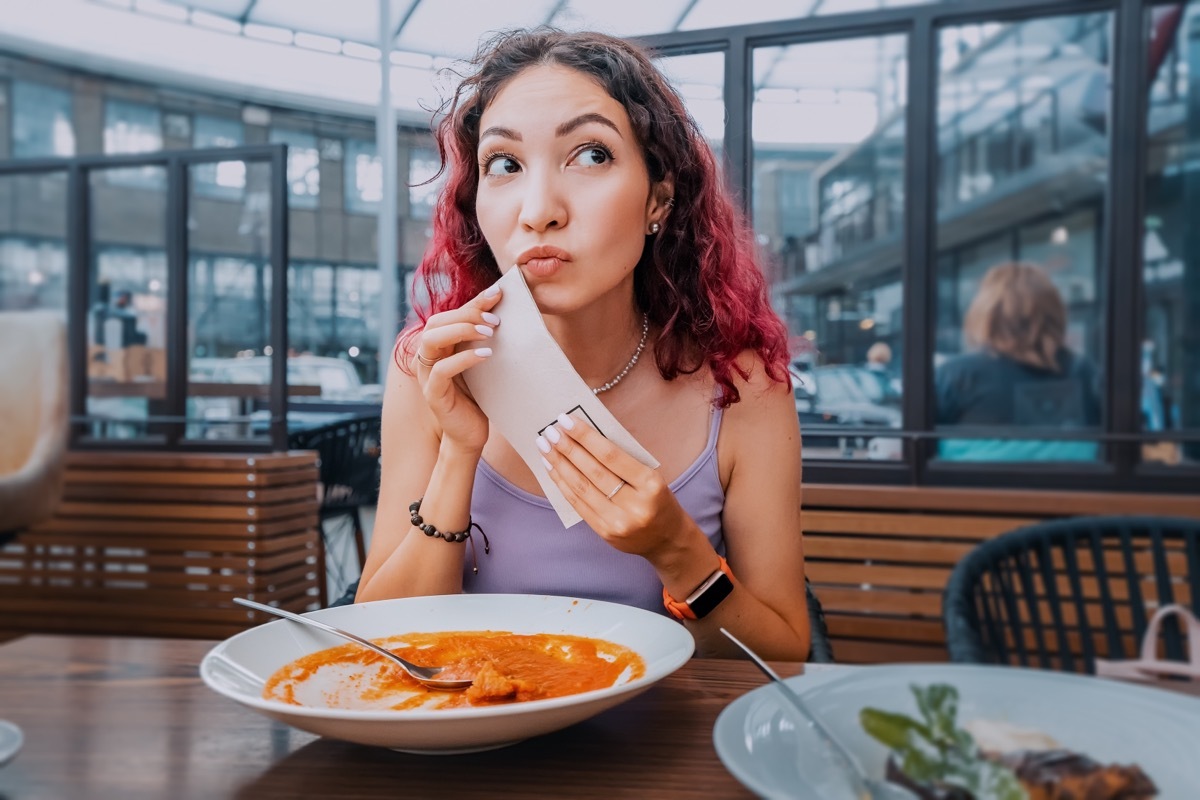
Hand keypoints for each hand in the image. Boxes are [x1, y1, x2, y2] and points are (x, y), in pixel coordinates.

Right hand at [414, 286, 501, 453]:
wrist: (470, 434)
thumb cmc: (478, 397)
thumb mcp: (481, 364)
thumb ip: (482, 340)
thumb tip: (502, 311)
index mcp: (438, 347)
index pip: (448, 315)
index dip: (472, 302)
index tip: (497, 293)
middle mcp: (427, 358)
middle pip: (436, 322)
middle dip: (466, 314)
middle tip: (495, 319)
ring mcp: (426, 375)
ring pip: (432, 340)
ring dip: (461, 330)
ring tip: (489, 332)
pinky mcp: (433, 394)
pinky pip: (441, 370)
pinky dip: (463, 358)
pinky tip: (486, 355)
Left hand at [535, 413, 694, 561]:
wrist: (668, 539)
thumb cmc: (657, 499)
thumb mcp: (650, 476)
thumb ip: (622, 460)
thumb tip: (584, 437)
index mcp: (650, 483)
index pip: (611, 456)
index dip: (585, 437)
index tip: (566, 421)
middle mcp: (635, 505)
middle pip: (593, 472)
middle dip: (568, 449)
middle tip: (550, 432)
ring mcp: (619, 522)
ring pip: (582, 488)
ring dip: (560, 465)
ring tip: (545, 447)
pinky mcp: (605, 533)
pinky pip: (578, 505)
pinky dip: (563, 485)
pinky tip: (553, 469)